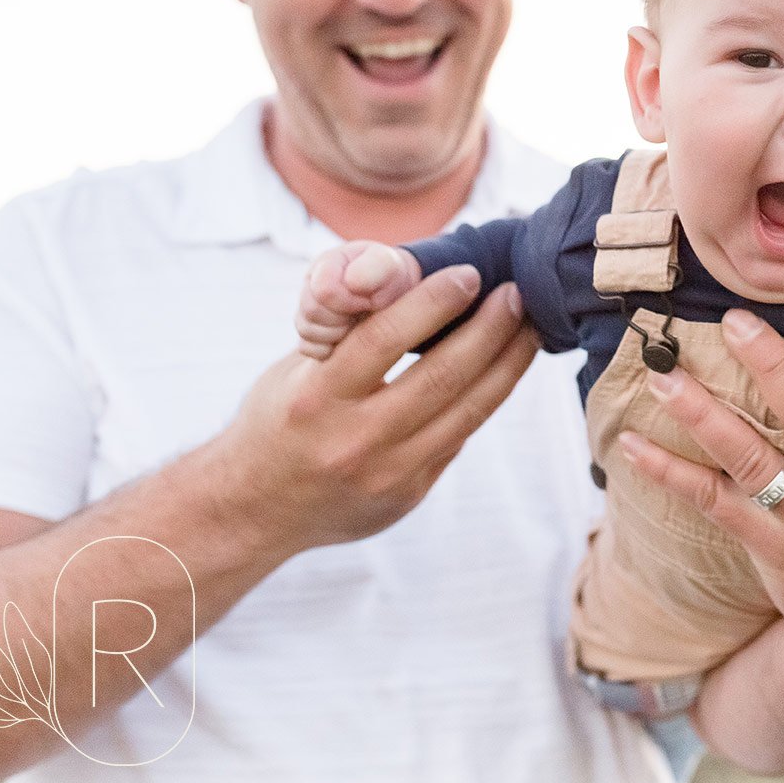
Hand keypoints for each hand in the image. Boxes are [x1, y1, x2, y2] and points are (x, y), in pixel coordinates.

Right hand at [221, 265, 537, 555]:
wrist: (254, 510)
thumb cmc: (279, 418)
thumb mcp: (297, 368)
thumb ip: (346, 330)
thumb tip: (404, 273)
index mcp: (316, 398)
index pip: (384, 339)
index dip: (435, 302)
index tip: (471, 273)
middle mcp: (353, 440)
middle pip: (443, 376)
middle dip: (491, 329)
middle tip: (518, 293)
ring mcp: (387, 474)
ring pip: (467, 411)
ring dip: (507, 364)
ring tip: (529, 327)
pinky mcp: (410, 493)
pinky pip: (459, 436)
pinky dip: (486, 398)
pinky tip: (504, 367)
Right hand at [295, 241, 423, 360]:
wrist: (392, 292)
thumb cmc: (389, 276)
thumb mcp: (388, 265)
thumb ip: (374, 268)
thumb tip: (352, 282)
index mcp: (325, 264)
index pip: (325, 290)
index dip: (349, 301)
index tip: (369, 301)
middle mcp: (309, 286)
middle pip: (311, 312)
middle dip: (343, 316)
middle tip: (364, 310)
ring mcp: (306, 311)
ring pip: (307, 332)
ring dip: (337, 332)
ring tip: (356, 321)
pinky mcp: (309, 334)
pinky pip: (308, 348)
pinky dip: (329, 348)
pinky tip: (347, 336)